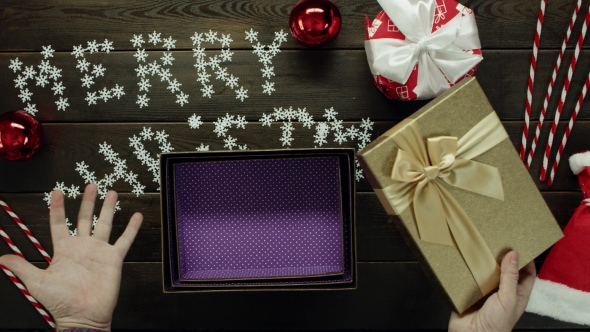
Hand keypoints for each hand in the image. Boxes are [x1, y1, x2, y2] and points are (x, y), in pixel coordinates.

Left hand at [0, 184, 142, 330]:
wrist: (83, 316)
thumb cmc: (60, 303)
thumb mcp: (37, 283)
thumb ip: (23, 268)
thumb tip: (1, 259)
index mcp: (64, 250)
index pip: (59, 223)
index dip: (57, 207)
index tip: (57, 192)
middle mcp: (82, 247)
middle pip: (84, 219)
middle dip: (87, 201)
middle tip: (90, 186)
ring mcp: (99, 251)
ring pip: (105, 224)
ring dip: (108, 208)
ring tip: (112, 193)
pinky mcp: (114, 258)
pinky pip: (124, 240)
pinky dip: (132, 228)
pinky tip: (137, 216)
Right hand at [448, 251, 535, 331]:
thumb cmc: (495, 325)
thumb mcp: (507, 299)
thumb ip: (510, 277)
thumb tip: (514, 256)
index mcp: (517, 294)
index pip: (526, 274)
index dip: (526, 260)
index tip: (520, 245)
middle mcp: (502, 292)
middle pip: (505, 270)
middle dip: (502, 258)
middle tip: (498, 242)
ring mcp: (486, 292)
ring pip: (487, 273)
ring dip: (484, 264)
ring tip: (481, 249)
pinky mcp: (470, 293)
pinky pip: (470, 279)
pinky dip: (468, 271)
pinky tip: (466, 262)